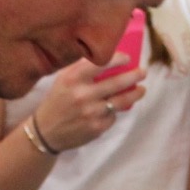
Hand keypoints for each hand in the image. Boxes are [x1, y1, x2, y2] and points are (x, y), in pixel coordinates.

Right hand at [31, 56, 147, 152]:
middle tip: (143, 72)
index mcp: (73, 79)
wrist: (46, 131)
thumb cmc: (57, 100)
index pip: (100, 64)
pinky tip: (113, 108)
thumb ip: (81, 69)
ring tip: (141, 90)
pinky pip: (113, 115)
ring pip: (121, 101)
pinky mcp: (97, 127)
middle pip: (117, 82)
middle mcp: (82, 95)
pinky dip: (115, 111)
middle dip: (134, 76)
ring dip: (135, 94)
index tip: (128, 58)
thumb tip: (108, 58)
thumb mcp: (63, 80)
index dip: (118, 59)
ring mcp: (91, 113)